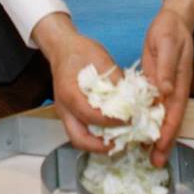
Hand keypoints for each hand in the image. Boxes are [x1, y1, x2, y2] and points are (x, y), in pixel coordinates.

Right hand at [31, 13, 121, 154]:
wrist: (63, 47)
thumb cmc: (80, 50)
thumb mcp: (101, 59)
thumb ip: (115, 79)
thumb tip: (131, 97)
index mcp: (69, 92)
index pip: (90, 115)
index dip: (111, 121)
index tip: (128, 120)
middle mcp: (64, 106)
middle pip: (78, 138)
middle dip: (100, 146)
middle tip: (119, 144)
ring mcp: (64, 111)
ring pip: (77, 137)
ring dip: (96, 144)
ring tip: (116, 141)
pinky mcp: (69, 112)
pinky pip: (79, 130)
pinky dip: (93, 136)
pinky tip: (109, 131)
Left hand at [141, 0, 193, 165]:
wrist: (172, 20)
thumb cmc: (170, 30)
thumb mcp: (167, 44)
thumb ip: (166, 67)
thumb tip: (165, 90)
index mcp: (179, 83)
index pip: (174, 112)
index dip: (168, 131)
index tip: (160, 147)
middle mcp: (174, 90)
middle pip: (170, 121)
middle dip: (164, 143)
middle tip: (155, 162)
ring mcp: (166, 89)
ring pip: (162, 117)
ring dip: (156, 136)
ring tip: (148, 155)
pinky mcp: (157, 85)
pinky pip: (153, 107)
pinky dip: (148, 121)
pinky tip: (139, 131)